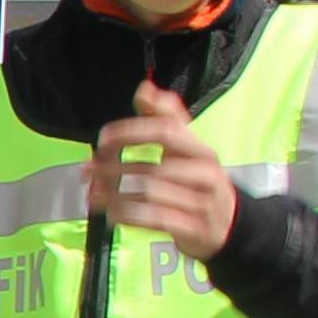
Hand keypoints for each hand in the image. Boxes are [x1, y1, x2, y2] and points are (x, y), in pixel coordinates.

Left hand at [85, 85, 239, 261]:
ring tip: (93, 194)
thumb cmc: (199, 182)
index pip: (166, 131)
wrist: (229, 226)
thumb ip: (166, 118)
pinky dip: (129, 216)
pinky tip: (112, 214)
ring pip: (150, 194)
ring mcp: (202, 202)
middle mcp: (205, 173)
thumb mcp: (188, 149)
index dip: (132, 131)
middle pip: (153, 166)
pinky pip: (156, 219)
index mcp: (201, 150)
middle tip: (88, 171)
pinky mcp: (194, 228)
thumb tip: (145, 89)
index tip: (104, 138)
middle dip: (113, 169)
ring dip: (115, 194)